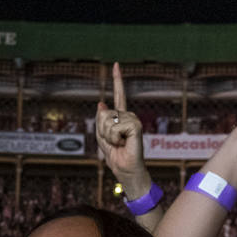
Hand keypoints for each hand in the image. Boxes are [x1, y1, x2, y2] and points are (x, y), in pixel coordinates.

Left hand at [95, 63, 149, 191]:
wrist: (127, 172)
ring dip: (108, 136)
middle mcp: (129, 116)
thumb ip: (100, 121)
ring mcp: (133, 120)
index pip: (119, 96)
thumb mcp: (102, 138)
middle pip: (103, 113)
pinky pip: (115, 127)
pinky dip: (114, 138)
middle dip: (102, 130)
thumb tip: (101, 103)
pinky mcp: (136, 126)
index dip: (117, 80)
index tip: (116, 65)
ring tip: (119, 144)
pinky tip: (124, 143)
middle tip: (114, 143)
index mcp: (121, 118)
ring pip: (107, 120)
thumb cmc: (116, 158)